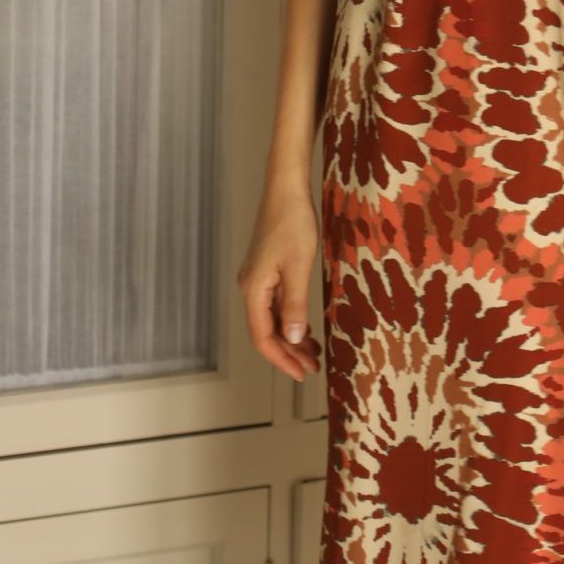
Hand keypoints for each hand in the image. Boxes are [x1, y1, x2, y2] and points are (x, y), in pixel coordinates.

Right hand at [237, 184, 322, 382]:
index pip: (263, 337)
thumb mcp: (298, 267)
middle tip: (313, 367)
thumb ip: (294, 305)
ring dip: (290, 338)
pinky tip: (304, 327)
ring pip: (271, 319)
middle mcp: (250, 288)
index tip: (302, 373)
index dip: (282, 359)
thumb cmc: (293, 223)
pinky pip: (275, 305)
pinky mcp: (266, 271)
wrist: (286, 189)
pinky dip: (290, 319)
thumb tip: (292, 339)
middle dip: (289, 352)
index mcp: (253, 290)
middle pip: (266, 331)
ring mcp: (257, 280)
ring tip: (313, 353)